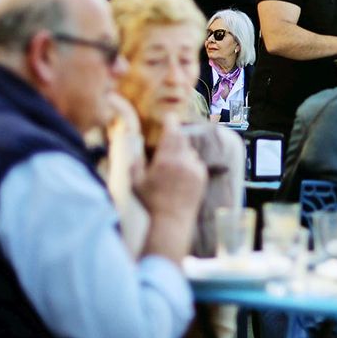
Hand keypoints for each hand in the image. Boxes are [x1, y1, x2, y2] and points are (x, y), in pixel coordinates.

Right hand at [137, 120, 206, 234]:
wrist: (171, 221)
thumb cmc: (150, 203)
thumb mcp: (136, 183)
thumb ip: (135, 162)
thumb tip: (134, 146)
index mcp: (165, 160)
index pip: (171, 132)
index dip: (170, 122)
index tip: (169, 117)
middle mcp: (183, 161)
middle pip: (182, 138)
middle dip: (175, 135)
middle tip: (168, 136)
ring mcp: (195, 169)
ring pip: (189, 150)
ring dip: (182, 150)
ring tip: (171, 162)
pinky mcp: (202, 177)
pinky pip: (196, 162)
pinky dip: (189, 162)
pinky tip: (180, 173)